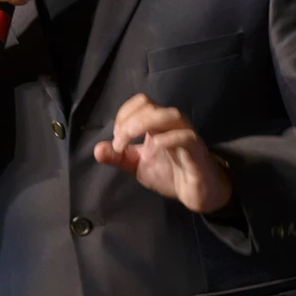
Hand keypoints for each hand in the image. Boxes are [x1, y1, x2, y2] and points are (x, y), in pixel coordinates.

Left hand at [92, 94, 232, 213]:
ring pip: (171, 115)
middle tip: (119, 143)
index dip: (124, 114)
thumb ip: (118, 157)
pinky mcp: (197, 152)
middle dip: (128, 121)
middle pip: (151, 106)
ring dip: (144, 123)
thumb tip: (97, 150)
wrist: (198, 193)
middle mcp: (173, 124)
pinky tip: (152, 149)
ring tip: (128, 141)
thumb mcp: (138, 166)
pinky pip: (186, 137)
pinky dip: (167, 139)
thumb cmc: (170, 173)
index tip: (117, 138)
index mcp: (158, 124)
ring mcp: (187, 136)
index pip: (141, 102)